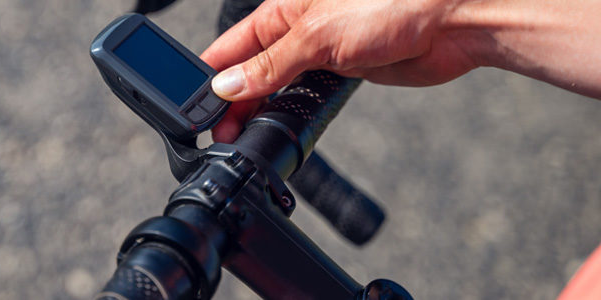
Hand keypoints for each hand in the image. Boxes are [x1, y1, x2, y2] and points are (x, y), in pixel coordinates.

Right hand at [200, 0, 480, 142]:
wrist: (452, 21)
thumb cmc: (392, 3)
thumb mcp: (317, 35)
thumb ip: (271, 64)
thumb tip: (228, 83)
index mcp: (284, 9)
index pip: (233, 44)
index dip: (212, 73)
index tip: (194, 102)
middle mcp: (298, 29)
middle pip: (251, 69)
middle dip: (231, 100)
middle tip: (216, 132)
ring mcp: (320, 52)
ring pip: (276, 85)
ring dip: (258, 108)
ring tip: (239, 134)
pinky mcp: (344, 72)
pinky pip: (305, 95)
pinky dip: (288, 112)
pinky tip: (277, 126)